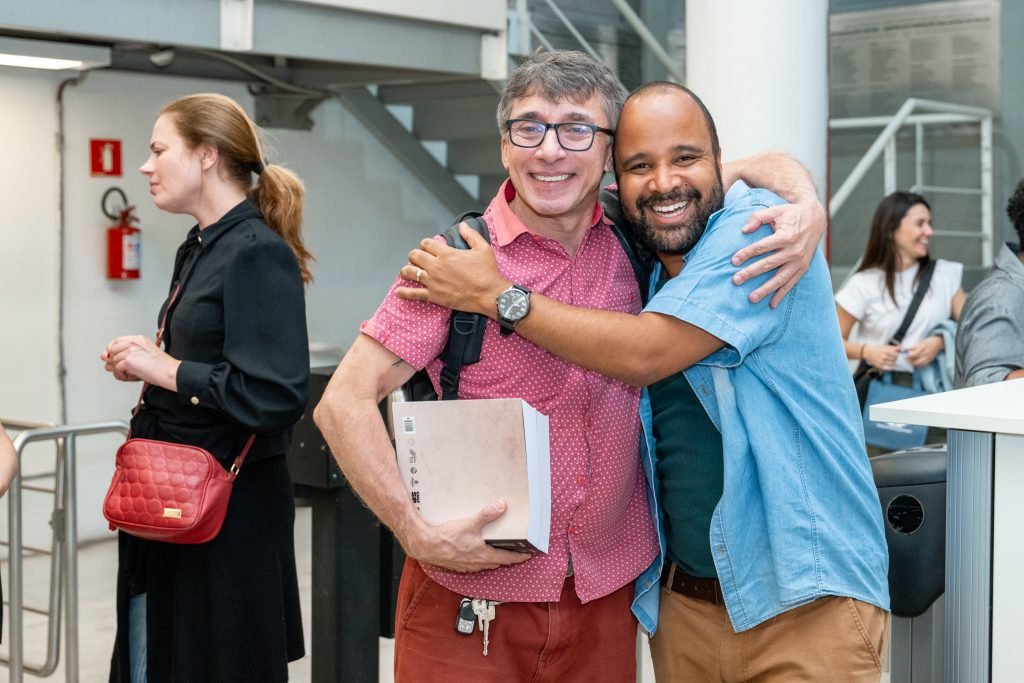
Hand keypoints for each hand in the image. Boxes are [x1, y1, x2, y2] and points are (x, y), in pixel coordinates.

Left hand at [103, 335, 179, 389]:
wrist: (169, 371)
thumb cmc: (161, 365)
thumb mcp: (145, 354)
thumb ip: (126, 353)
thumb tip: (104, 355)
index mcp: (139, 339)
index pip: (117, 341)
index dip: (112, 349)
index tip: (112, 356)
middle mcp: (134, 342)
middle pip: (112, 350)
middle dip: (114, 361)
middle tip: (122, 368)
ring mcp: (131, 351)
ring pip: (114, 360)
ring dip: (118, 369)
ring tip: (128, 373)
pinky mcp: (129, 361)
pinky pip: (117, 368)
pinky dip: (122, 374)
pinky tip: (130, 375)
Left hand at [395, 223, 508, 315]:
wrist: (490, 295)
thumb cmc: (488, 272)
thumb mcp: (483, 248)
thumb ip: (471, 235)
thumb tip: (463, 225)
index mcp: (446, 254)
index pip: (426, 244)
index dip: (426, 244)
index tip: (428, 248)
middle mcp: (436, 266)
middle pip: (414, 256)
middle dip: (414, 256)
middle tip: (417, 259)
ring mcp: (433, 282)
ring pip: (409, 272)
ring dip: (407, 270)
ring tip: (407, 271)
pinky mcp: (434, 296)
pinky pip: (414, 294)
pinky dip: (404, 293)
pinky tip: (399, 292)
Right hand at [402, 499, 531, 572]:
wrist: (425, 545)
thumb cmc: (446, 538)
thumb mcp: (469, 523)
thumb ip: (487, 515)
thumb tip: (502, 506)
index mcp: (484, 555)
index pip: (507, 558)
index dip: (519, 556)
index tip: (528, 555)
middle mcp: (477, 564)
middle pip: (497, 562)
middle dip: (507, 557)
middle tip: (515, 552)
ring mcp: (467, 566)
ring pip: (485, 564)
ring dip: (493, 559)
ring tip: (497, 551)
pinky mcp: (457, 565)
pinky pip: (473, 564)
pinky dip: (479, 559)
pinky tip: (476, 552)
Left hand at [731, 198, 825, 307]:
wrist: (816, 218)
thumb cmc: (791, 214)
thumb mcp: (775, 211)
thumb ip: (758, 218)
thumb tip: (744, 230)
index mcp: (785, 236)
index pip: (761, 247)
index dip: (746, 254)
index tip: (734, 261)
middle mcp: (793, 250)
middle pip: (768, 264)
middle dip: (750, 273)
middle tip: (736, 280)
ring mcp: (799, 261)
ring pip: (779, 278)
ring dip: (765, 289)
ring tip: (751, 298)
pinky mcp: (803, 268)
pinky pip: (791, 283)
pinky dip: (782, 294)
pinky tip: (772, 304)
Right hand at [863, 344, 899, 371]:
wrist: (868, 352)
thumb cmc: (877, 349)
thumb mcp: (885, 346)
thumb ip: (894, 348)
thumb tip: (901, 347)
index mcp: (887, 351)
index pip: (897, 355)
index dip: (900, 355)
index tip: (900, 355)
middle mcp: (884, 357)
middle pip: (895, 360)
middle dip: (897, 359)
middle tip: (898, 359)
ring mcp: (882, 362)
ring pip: (892, 364)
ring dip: (895, 364)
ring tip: (895, 362)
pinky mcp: (879, 366)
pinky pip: (888, 368)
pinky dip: (891, 368)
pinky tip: (892, 366)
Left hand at [905, 336, 942, 367]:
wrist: (939, 342)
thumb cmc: (929, 341)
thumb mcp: (920, 342)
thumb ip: (913, 347)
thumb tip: (906, 350)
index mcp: (923, 347)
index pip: (914, 354)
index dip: (908, 356)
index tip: (905, 356)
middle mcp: (926, 353)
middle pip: (916, 361)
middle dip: (910, 361)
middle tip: (907, 360)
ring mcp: (929, 357)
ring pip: (919, 364)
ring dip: (914, 364)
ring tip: (911, 361)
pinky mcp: (931, 360)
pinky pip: (923, 364)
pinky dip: (918, 365)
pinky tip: (916, 363)